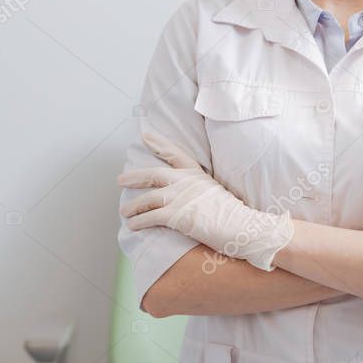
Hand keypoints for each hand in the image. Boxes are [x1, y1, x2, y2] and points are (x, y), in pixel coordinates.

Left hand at [117, 130, 293, 270]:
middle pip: (153, 174)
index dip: (159, 144)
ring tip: (124, 211)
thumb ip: (201, 190)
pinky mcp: (176, 215)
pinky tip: (132, 225)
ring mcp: (180, 198)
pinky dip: (139, 221)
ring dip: (133, 206)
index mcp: (197, 175)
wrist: (242, 226)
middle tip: (121, 179)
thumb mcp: (217, 192)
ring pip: (148, 198)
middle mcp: (186, 182)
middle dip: (135, 176)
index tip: (145, 136)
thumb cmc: (234, 215)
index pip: (176, 154)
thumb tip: (190, 196)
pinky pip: (150, 217)